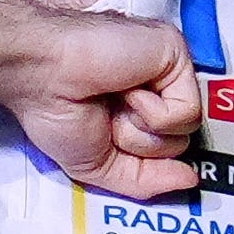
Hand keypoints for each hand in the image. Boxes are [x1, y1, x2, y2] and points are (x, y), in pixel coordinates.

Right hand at [0, 8, 200, 201]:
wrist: (42, 75)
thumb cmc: (56, 112)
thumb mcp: (99, 165)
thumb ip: (145, 179)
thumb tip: (191, 181)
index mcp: (142, 106)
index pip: (169, 148)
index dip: (143, 157)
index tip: (111, 140)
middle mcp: (159, 85)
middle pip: (179, 144)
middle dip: (137, 144)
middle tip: (105, 116)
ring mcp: (169, 69)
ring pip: (185, 131)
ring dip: (140, 130)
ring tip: (112, 100)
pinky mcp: (175, 53)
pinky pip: (187, 111)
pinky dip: (152, 113)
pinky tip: (126, 89)